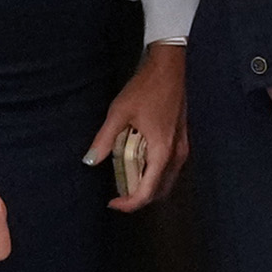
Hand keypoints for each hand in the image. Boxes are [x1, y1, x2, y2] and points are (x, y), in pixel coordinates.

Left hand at [89, 45, 188, 210]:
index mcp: (162, 152)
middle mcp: (177, 155)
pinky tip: (139, 163)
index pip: (148, 191)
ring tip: (126, 178)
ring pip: (167, 181)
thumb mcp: (119, 113)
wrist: (169, 67)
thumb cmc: (145, 88)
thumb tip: (89, 161)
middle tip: (117, 193)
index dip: (129, 203)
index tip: (112, 202)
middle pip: (160, 191)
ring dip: (148, 186)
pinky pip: (170, 168)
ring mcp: (182, 148)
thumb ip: (104, 139)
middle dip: (139, 197)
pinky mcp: (182, 140)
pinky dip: (155, 174)